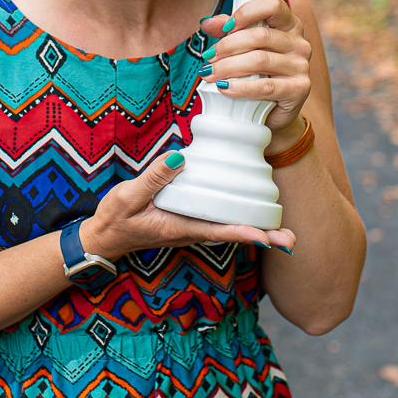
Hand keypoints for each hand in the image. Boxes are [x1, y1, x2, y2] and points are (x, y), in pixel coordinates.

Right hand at [81, 151, 295, 259]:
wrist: (104, 236)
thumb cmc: (115, 219)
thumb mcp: (128, 196)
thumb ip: (154, 177)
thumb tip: (180, 156)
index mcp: (181, 226)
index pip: (219, 230)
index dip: (245, 232)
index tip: (267, 236)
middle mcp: (192, 231)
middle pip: (234, 233)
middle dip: (263, 237)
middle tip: (292, 241)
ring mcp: (193, 228)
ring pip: (230, 229)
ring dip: (257, 230)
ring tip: (285, 233)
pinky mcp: (190, 220)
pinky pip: (220, 221)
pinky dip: (241, 220)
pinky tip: (253, 209)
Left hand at [199, 0, 311, 132]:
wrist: (274, 112)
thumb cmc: (258, 74)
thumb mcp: (245, 48)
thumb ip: (229, 30)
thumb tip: (206, 22)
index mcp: (290, 25)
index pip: (272, 5)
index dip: (246, 12)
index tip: (225, 27)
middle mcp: (300, 43)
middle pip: (260, 35)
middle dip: (228, 46)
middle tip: (208, 57)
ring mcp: (302, 66)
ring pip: (259, 60)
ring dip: (228, 66)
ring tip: (209, 73)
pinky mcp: (299, 90)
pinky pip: (265, 86)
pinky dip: (240, 87)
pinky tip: (224, 88)